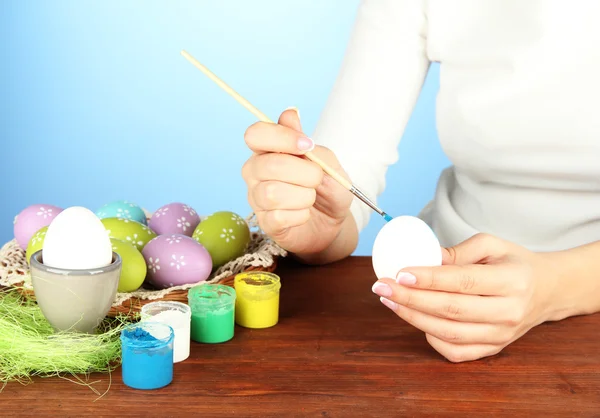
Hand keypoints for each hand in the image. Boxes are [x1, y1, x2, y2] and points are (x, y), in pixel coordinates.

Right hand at [242, 108, 352, 254]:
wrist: (333, 221)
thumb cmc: (327, 188)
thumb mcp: (329, 163)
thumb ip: (309, 144)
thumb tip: (291, 113)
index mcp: (267, 150)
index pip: (256, 134)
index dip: (281, 137)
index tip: (307, 146)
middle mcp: (256, 172)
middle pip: (269, 165)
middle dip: (304, 172)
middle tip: (317, 178)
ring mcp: (257, 199)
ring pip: (273, 193)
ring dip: (303, 196)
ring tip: (311, 197)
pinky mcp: (266, 223)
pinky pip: (279, 216)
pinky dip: (301, 215)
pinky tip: (304, 213)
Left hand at [371, 233, 561, 361]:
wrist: (546, 290)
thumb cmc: (513, 263)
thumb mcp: (492, 244)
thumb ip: (457, 251)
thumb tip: (423, 257)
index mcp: (512, 281)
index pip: (463, 282)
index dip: (429, 279)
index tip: (400, 272)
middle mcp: (508, 312)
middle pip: (451, 310)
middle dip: (410, 298)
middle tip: (381, 286)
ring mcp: (501, 335)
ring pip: (449, 333)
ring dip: (412, 317)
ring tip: (389, 300)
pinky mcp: (493, 349)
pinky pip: (455, 352)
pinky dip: (430, 338)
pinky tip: (414, 318)